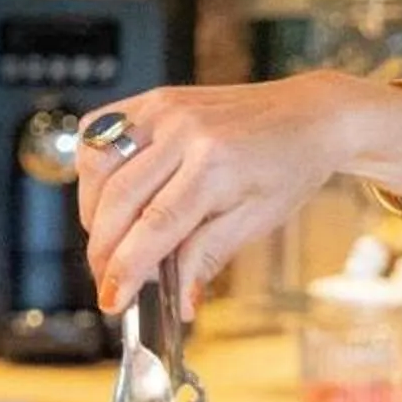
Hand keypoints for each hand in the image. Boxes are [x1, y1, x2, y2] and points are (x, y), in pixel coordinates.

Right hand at [77, 75, 401, 319]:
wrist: (309, 115)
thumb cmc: (289, 168)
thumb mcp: (257, 221)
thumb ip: (207, 256)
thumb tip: (179, 302)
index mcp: (215, 164)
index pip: (153, 226)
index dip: (125, 268)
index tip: (112, 300)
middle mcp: (183, 131)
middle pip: (118, 199)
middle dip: (103, 250)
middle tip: (107, 281)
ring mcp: (164, 109)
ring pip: (98, 166)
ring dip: (92, 212)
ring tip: (112, 240)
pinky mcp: (154, 99)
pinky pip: (99, 131)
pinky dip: (93, 169)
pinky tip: (108, 195)